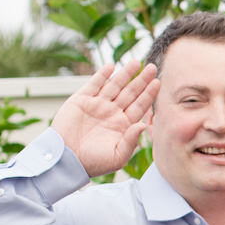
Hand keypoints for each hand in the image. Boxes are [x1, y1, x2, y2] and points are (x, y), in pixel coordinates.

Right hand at [51, 60, 162, 177]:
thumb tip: (143, 125)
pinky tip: (112, 66)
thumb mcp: (118, 155)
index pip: (140, 106)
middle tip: (152, 67)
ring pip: (114, 85)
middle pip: (130, 92)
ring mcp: (97, 105)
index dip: (148, 94)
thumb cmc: (94, 162)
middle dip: (141, 80)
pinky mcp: (81, 100)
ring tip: (136, 62)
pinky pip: (93, 84)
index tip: (158, 82)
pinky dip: (102, 75)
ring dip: (125, 73)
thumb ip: (131, 140)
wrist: (67, 159)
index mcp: (123, 125)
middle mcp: (112, 112)